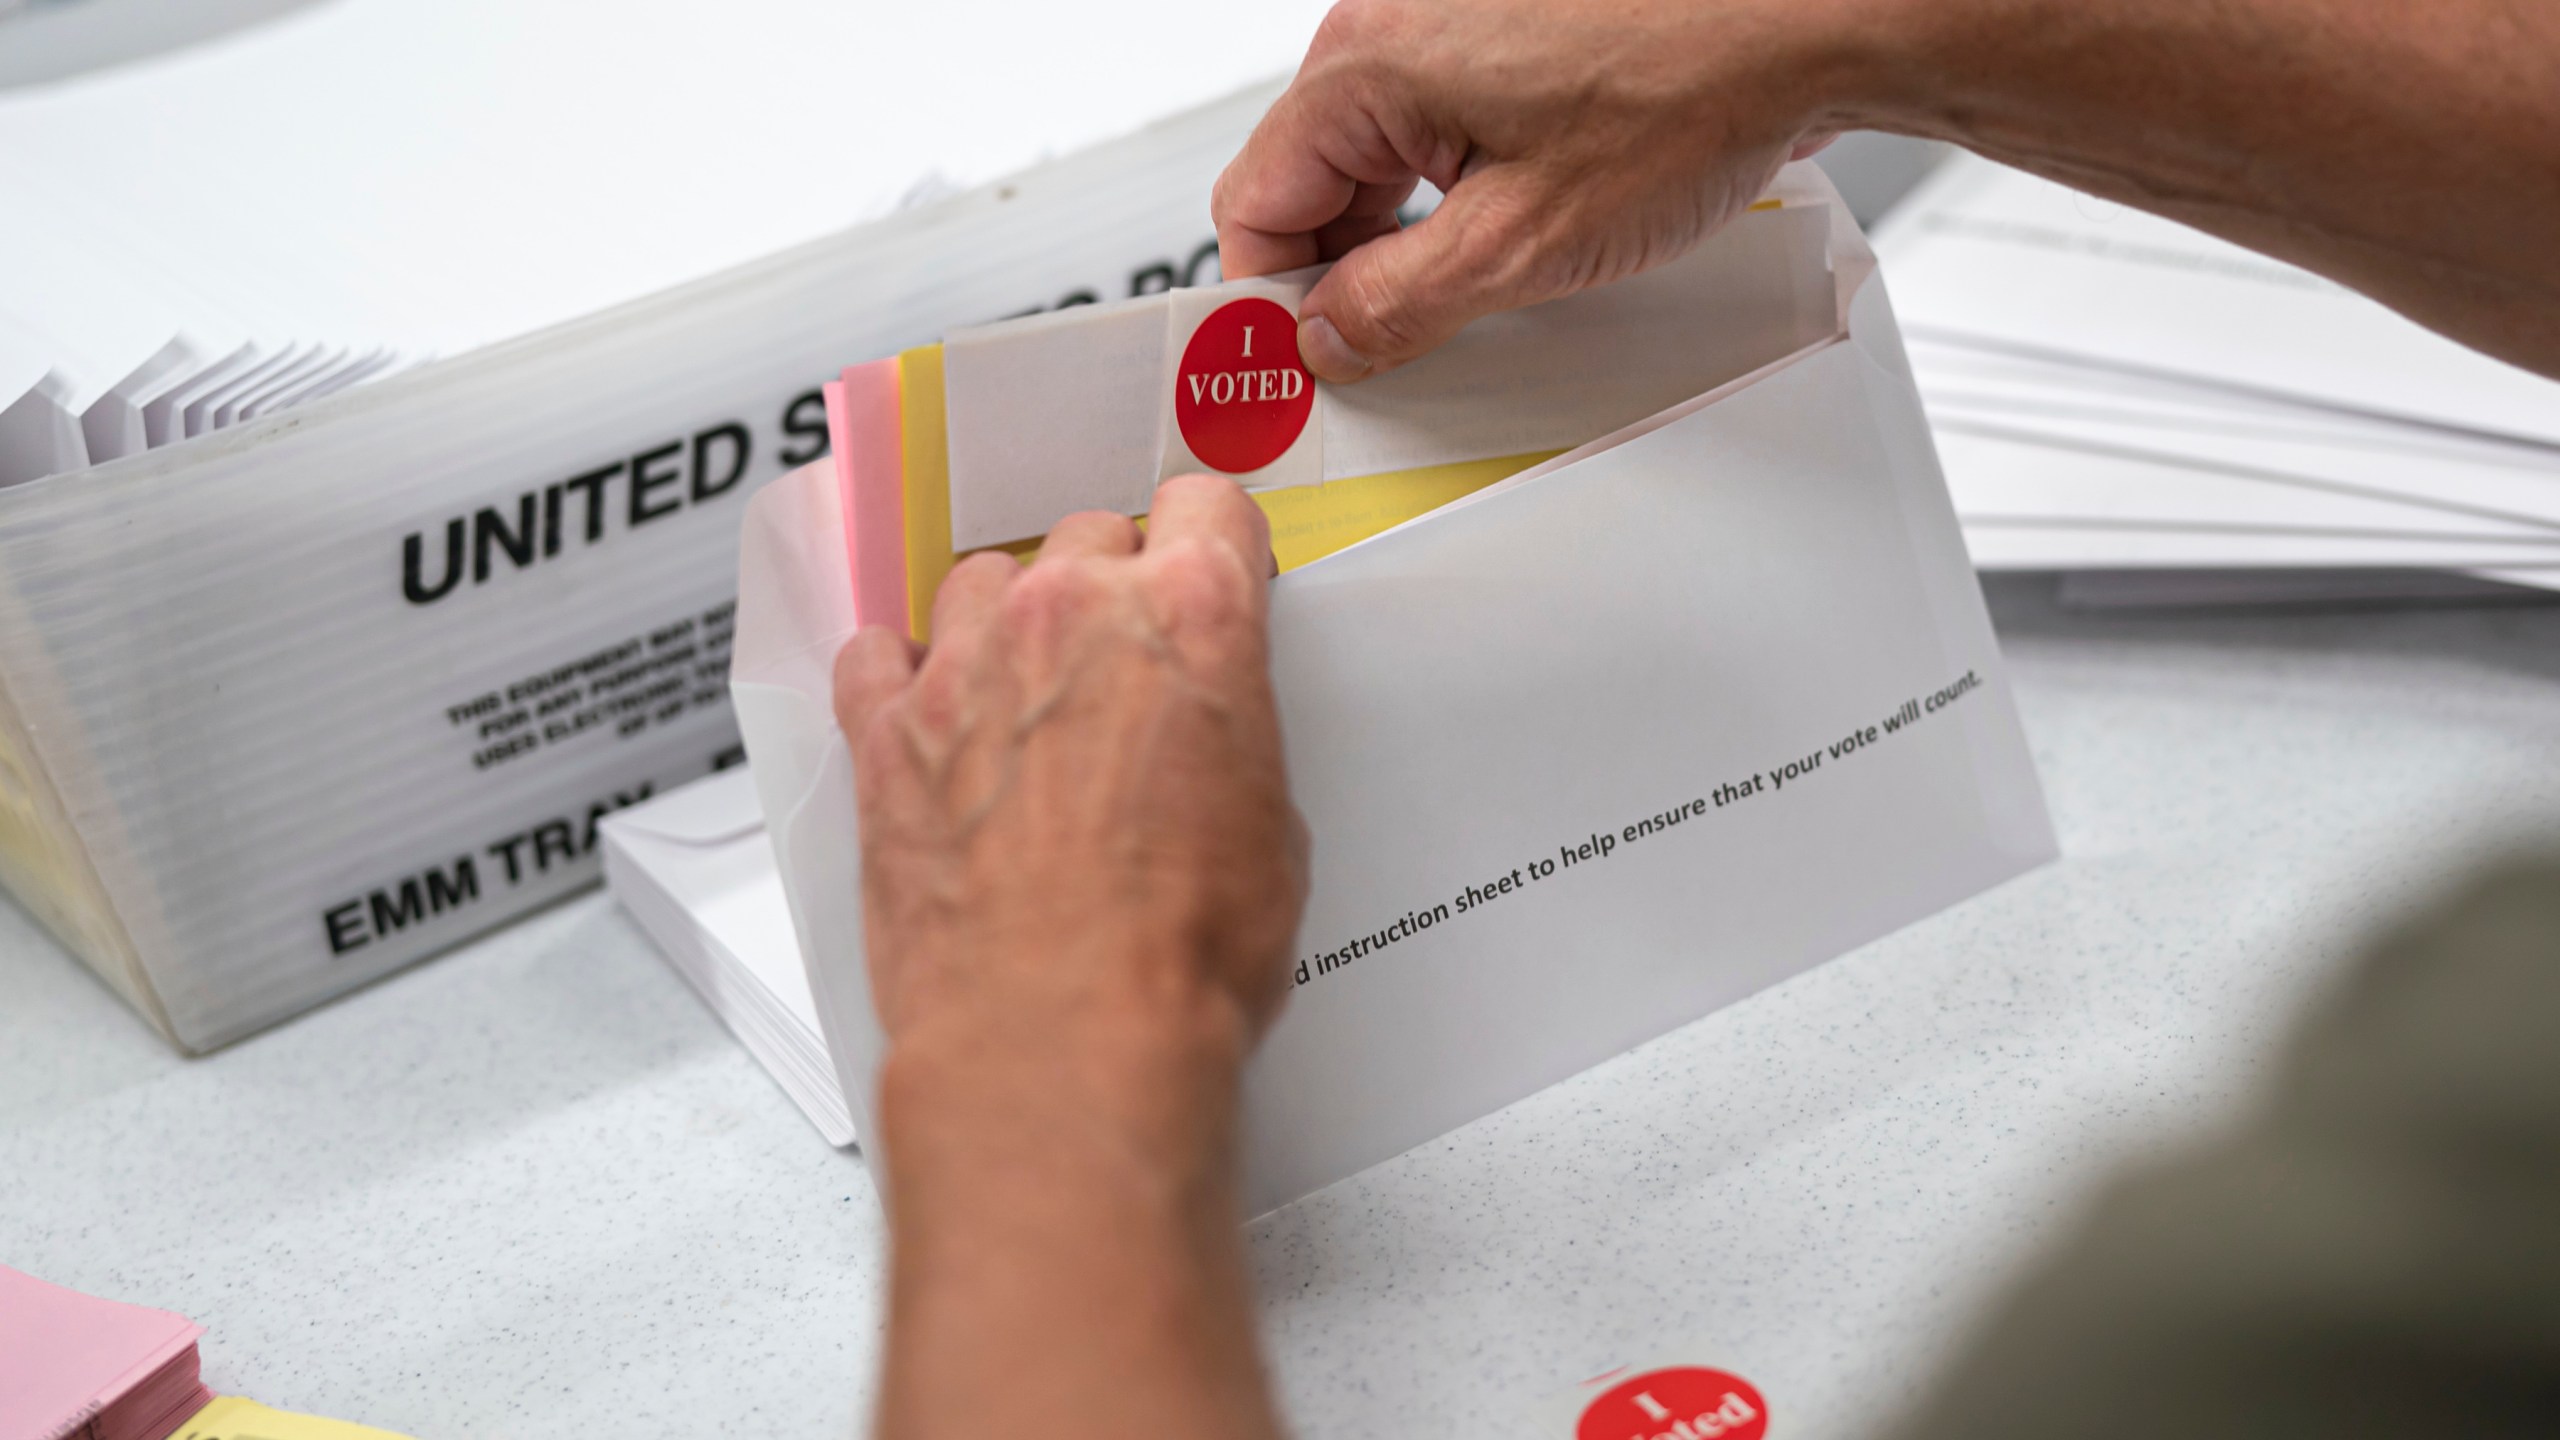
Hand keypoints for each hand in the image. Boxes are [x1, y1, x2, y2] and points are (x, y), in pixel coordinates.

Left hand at [834, 471, 1308, 1146]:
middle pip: (1089, 536)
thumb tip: (1207, 745)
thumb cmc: (1176, 955)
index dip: (1215, 545)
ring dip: (1008, 624)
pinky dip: (902, 677)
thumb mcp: (1272, 830)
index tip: (1210, 572)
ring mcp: (966, 665)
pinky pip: (875, 654)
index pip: (1207, 506)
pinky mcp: (885, 732)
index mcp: (1192, 617)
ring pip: (982, 581)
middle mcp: (1070, 615)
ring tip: (1026, 697)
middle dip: (1111, 589)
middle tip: (1124, 664)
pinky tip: (931, 720)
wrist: (1064, 1038)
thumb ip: (1229, 737)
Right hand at [1213, 0, 1869, 380]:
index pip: (1251, 203)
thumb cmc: (1687, 93)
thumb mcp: (1519, 247)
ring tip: (1472, 292)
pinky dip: (1451, 196)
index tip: (1297, 362)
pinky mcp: (1500, 38)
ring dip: (1401, 239)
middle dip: (1342, 272)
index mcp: (1364, 65)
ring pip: (1374, 162)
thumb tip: (1326, 338)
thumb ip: (1396, 305)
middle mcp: (1391, 27)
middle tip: (1388, 348)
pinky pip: (1435, 133)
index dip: (1270, 301)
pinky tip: (1507, 240)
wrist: (1799, 23)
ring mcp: (1446, 26)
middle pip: (1309, 182)